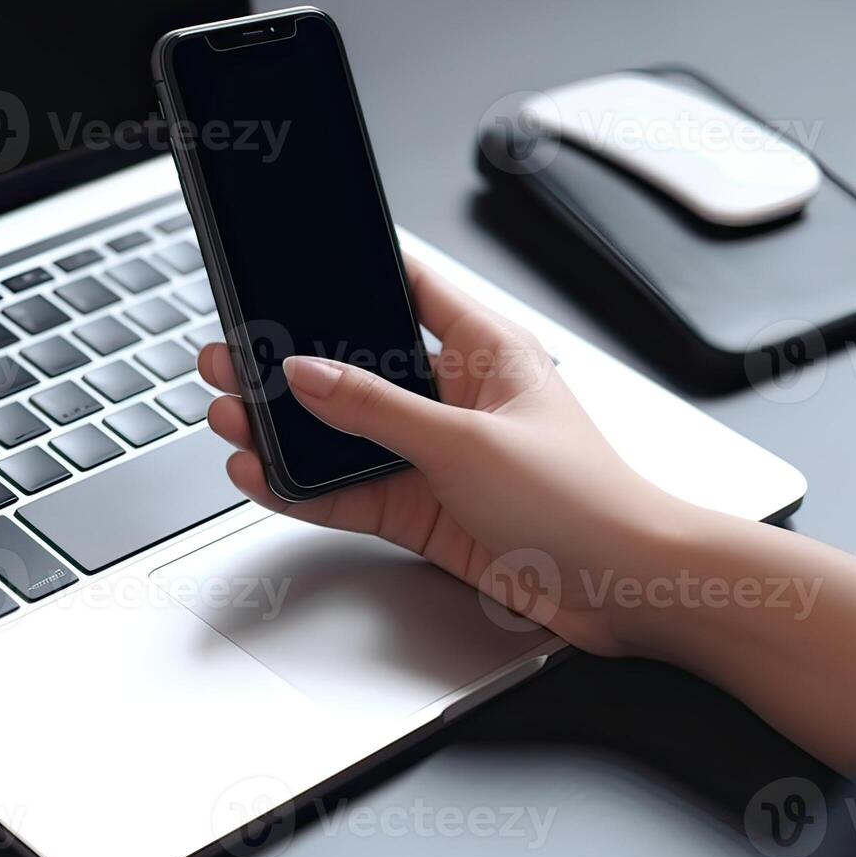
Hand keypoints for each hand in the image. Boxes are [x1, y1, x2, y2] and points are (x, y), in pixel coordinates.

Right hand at [198, 254, 685, 654]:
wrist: (624, 592)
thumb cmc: (587, 501)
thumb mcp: (468, 442)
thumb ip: (378, 409)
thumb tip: (308, 373)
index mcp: (484, 349)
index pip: (408, 287)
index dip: (352, 273)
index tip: (290, 264)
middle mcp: (452, 397)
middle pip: (355, 368)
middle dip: (290, 365)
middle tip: (231, 356)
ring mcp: (432, 455)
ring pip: (340, 434)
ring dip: (285, 430)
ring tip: (231, 416)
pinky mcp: (418, 509)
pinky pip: (345, 492)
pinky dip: (302, 488)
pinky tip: (262, 475)